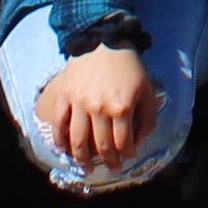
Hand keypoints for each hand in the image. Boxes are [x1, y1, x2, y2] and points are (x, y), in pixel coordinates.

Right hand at [42, 43, 160, 175]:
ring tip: (87, 167)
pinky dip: (60, 141)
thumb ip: (148, 117)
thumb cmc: (129, 65)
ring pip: (78, 141)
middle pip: (102, 146)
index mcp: (122, 108)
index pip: (123, 143)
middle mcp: (99, 109)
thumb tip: (139, 140)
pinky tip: (65, 150)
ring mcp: (79, 104)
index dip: (127, 154)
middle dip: (109, 161)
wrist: (104, 40)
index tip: (129, 157)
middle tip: (112, 167)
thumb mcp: (147, 89)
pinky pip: (59, 124)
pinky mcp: (65, 96)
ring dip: (82, 159)